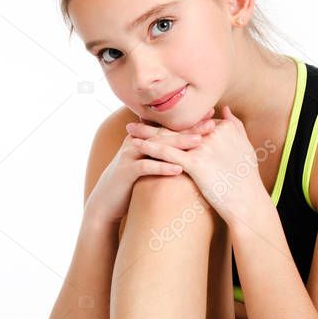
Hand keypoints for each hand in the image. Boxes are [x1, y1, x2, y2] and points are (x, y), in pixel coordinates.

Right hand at [83, 110, 218, 226]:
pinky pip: (146, 166)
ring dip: (179, 144)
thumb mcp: (146, 163)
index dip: (189, 122)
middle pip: (166, 133)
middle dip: (189, 128)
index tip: (211, 116)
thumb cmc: (130, 183)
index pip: (170, 128)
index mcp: (143, 139)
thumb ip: (160, 153)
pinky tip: (179, 168)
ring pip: (157, 146)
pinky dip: (162, 167)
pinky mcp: (126, 172)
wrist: (105, 202)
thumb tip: (186, 151)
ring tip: (200, 141)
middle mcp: (136, 143)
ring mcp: (130, 156)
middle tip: (211, 124)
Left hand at [127, 104, 267, 227]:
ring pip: (169, 137)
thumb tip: (224, 108)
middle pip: (178, 126)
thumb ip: (235, 125)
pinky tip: (136, 146)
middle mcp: (213, 133)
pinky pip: (168, 153)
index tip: (157, 118)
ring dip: (147, 132)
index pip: (193, 122)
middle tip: (136, 117)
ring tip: (129, 129)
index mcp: (224, 128)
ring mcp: (204, 147)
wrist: (247, 202)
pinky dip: (150, 148)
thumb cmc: (247, 179)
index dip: (173, 121)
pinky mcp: (196, 163)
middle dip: (155, 122)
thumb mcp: (245, 146)